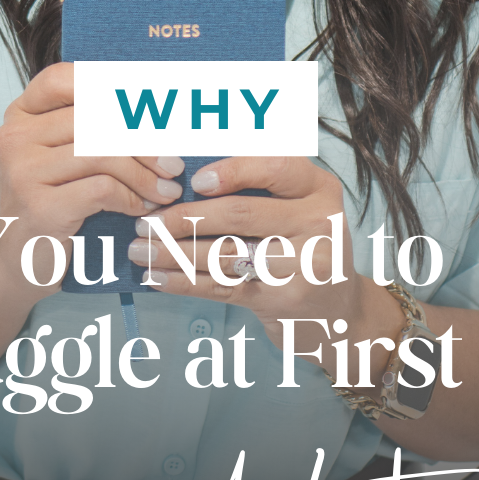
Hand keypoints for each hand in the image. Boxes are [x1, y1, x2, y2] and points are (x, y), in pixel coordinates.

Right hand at [0, 62, 184, 273]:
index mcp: (20, 115)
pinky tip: (142, 208)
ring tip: (166, 190)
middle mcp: (15, 136)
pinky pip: (102, 188)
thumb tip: (155, 105)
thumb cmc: (52, 203)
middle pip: (95, 118)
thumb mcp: (64, 158)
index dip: (111, 86)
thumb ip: (93, 128)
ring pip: (103, 153)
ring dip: (145, 173)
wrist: (16, 263)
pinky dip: (132, 197)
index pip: (66, 79)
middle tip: (173, 164)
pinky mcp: (38, 206)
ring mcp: (22, 171)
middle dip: (145, 142)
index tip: (149, 108)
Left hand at [126, 157, 400, 356]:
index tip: (195, 181)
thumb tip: (184, 176)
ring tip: (140, 249)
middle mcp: (319, 224)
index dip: (233, 171)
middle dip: (184, 217)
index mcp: (319, 189)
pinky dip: (184, 281)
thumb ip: (260, 188)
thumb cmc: (303, 246)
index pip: (276, 168)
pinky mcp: (283, 300)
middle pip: (241, 214)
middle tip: (146, 221)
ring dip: (174, 252)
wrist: (338, 311)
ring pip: (226, 254)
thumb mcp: (298, 207)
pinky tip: (157, 277)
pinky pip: (223, 287)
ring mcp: (305, 266)